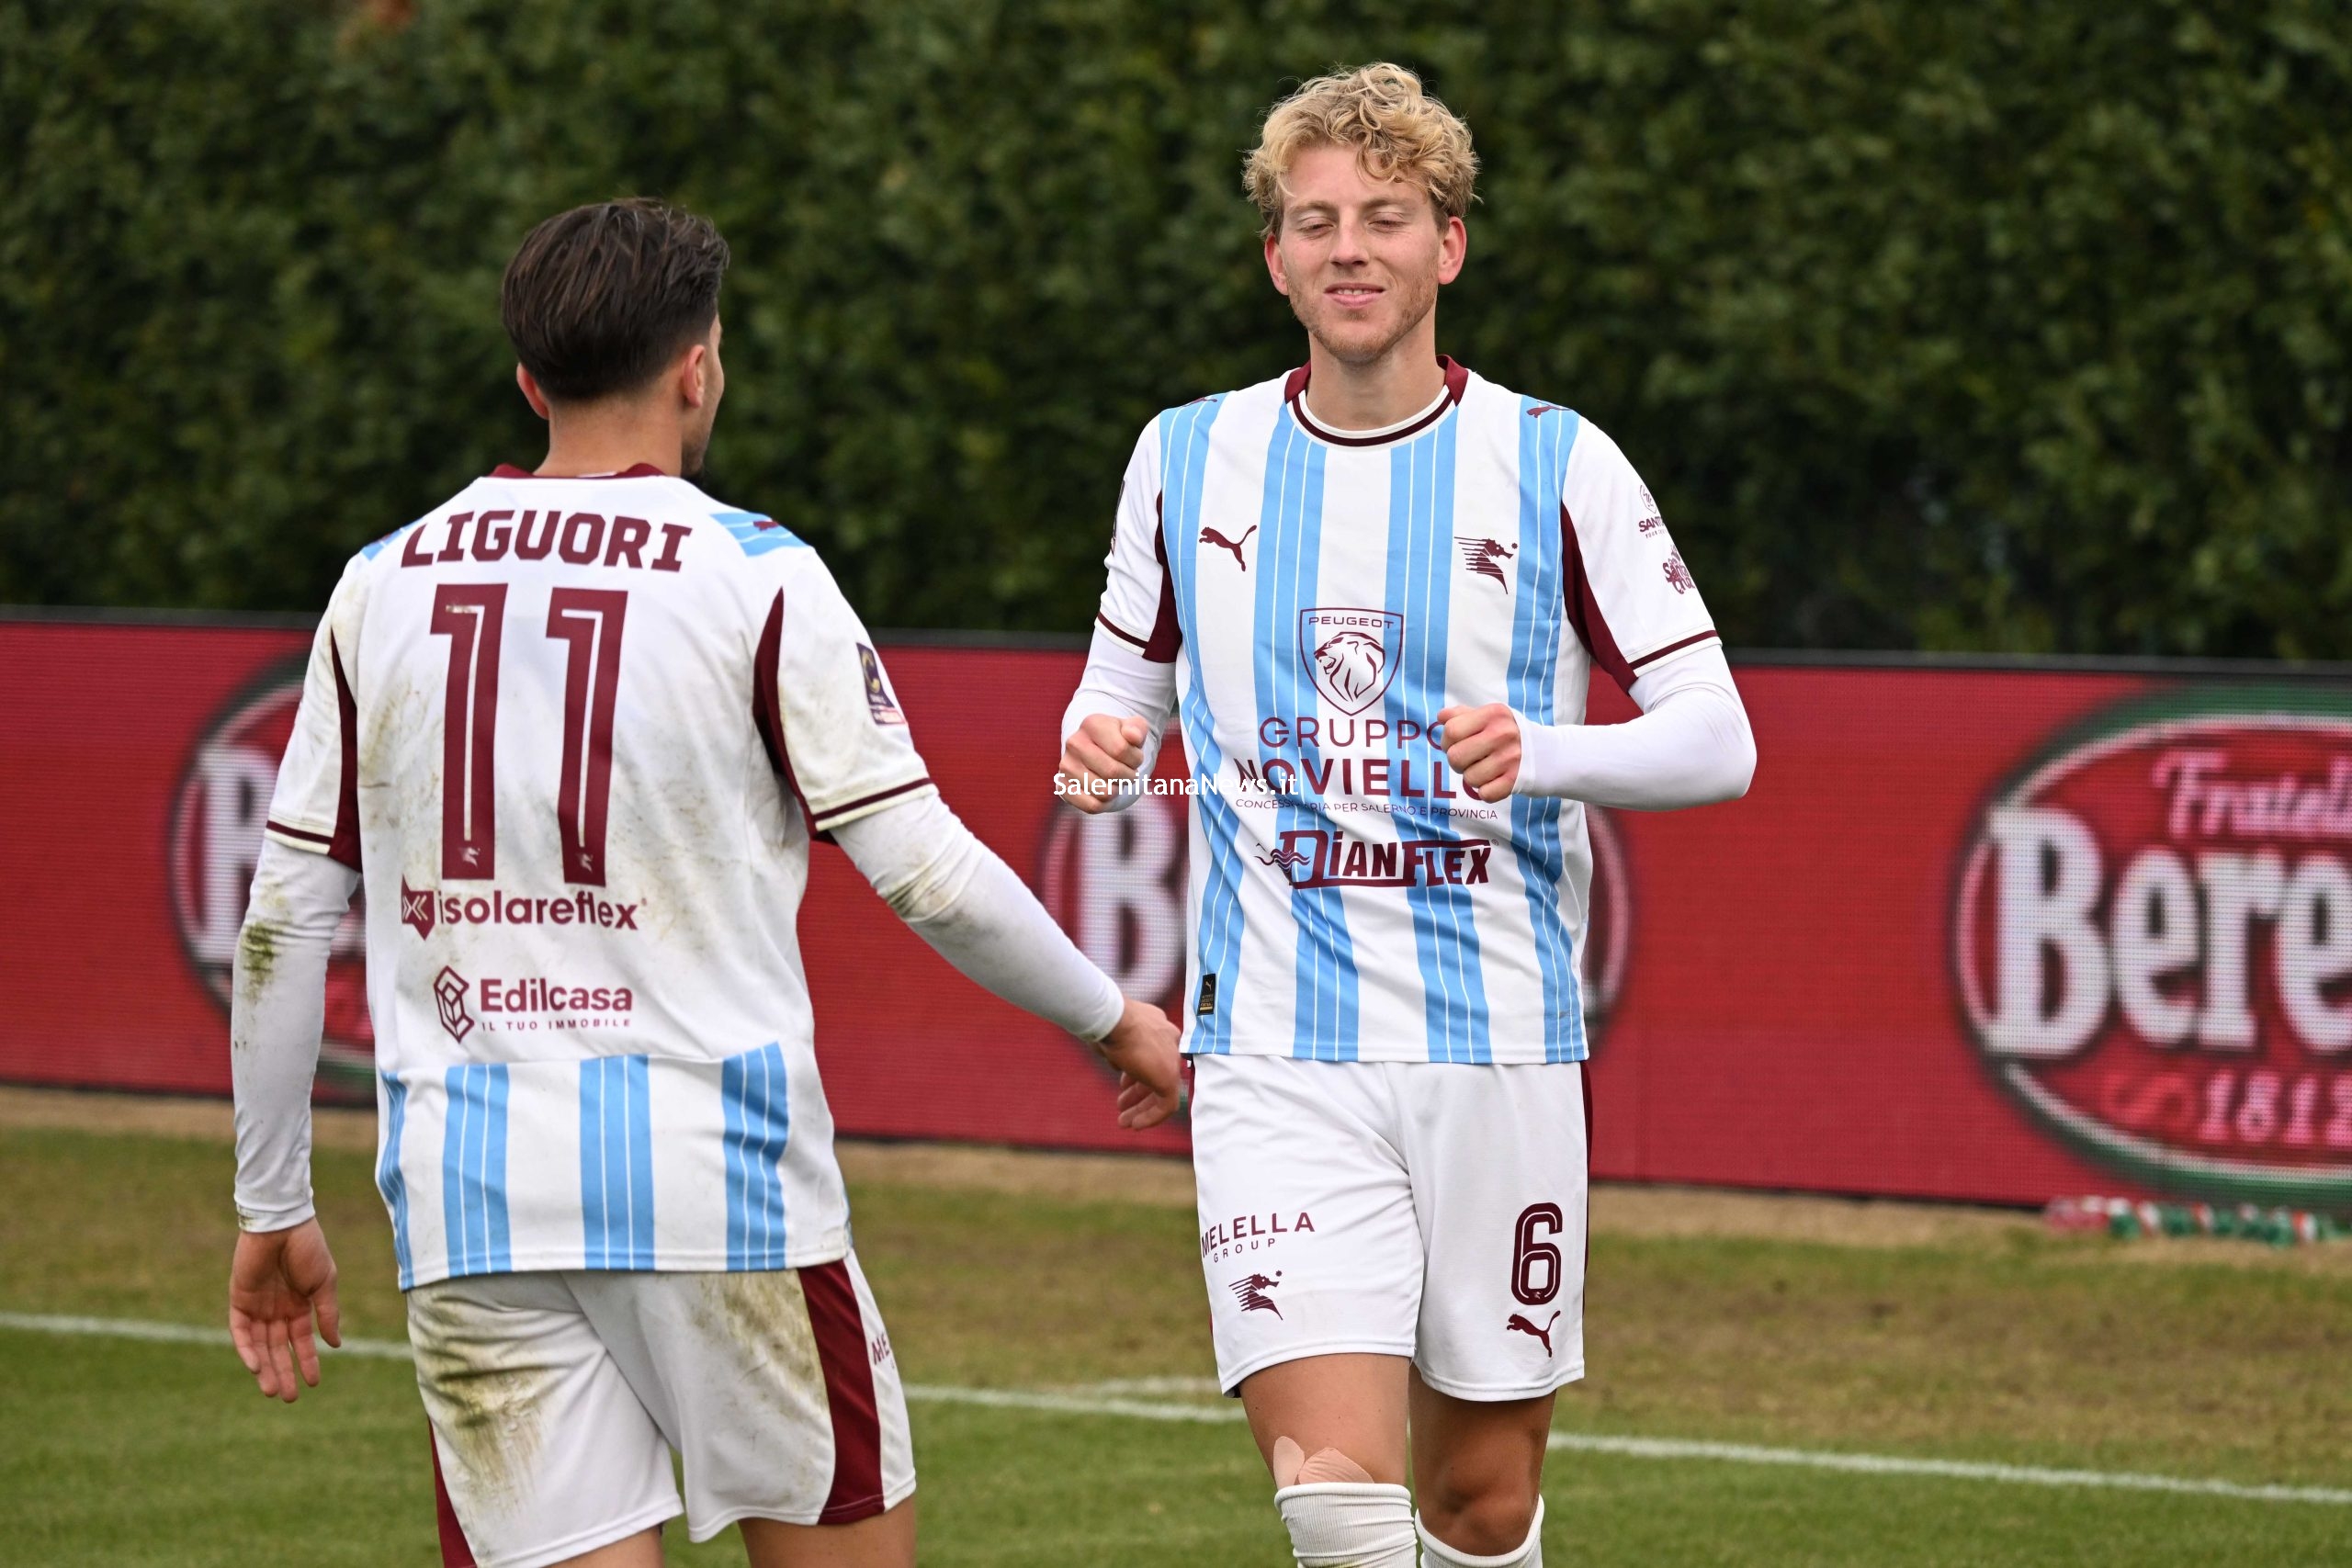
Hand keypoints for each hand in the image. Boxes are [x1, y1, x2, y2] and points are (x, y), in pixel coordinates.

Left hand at [229, 1219, 341, 1402]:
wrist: (282, 1225)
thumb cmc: (307, 1249)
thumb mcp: (324, 1283)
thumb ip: (327, 1313)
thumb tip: (335, 1344)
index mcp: (300, 1304)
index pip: (301, 1341)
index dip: (308, 1361)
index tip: (314, 1383)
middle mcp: (277, 1309)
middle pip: (278, 1349)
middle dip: (284, 1372)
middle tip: (289, 1398)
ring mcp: (257, 1306)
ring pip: (260, 1346)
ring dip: (265, 1368)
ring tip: (273, 1391)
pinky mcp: (239, 1301)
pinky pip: (241, 1332)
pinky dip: (247, 1349)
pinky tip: (256, 1367)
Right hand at [1057, 713, 1149, 814]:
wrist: (1099, 752)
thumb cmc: (1121, 741)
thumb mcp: (1134, 729)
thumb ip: (1138, 729)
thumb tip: (1133, 737)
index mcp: (1092, 724)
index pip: (1122, 750)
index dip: (1136, 759)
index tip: (1134, 756)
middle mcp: (1074, 743)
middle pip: (1113, 772)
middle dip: (1129, 776)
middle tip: (1127, 771)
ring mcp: (1065, 765)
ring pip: (1104, 792)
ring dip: (1117, 790)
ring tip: (1115, 779)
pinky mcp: (1062, 786)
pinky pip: (1091, 806)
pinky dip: (1105, 804)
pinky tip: (1104, 791)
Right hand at [1096, 996, 1183, 1128]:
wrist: (1112, 1018)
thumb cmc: (1105, 1021)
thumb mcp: (1112, 1033)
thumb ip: (1120, 1046)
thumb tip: (1116, 1062)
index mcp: (1157, 1025)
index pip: (1153, 1054)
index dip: (1136, 1073)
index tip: (1123, 1086)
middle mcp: (1169, 1039)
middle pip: (1156, 1072)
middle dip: (1138, 1093)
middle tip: (1121, 1105)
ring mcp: (1171, 1058)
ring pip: (1161, 1090)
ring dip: (1141, 1108)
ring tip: (1123, 1121)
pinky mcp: (1169, 1077)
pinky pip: (1166, 1104)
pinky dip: (1151, 1116)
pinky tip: (1135, 1124)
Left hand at [1435, 703, 1521, 802]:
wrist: (1549, 752)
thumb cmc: (1510, 734)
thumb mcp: (1491, 716)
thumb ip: (1463, 714)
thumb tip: (1441, 717)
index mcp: (1493, 714)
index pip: (1451, 730)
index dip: (1447, 741)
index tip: (1455, 744)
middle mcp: (1502, 734)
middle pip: (1455, 757)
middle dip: (1457, 762)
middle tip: (1470, 760)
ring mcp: (1510, 758)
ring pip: (1469, 778)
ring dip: (1473, 778)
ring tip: (1486, 769)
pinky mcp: (1516, 780)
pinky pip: (1484, 794)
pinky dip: (1486, 791)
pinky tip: (1495, 781)